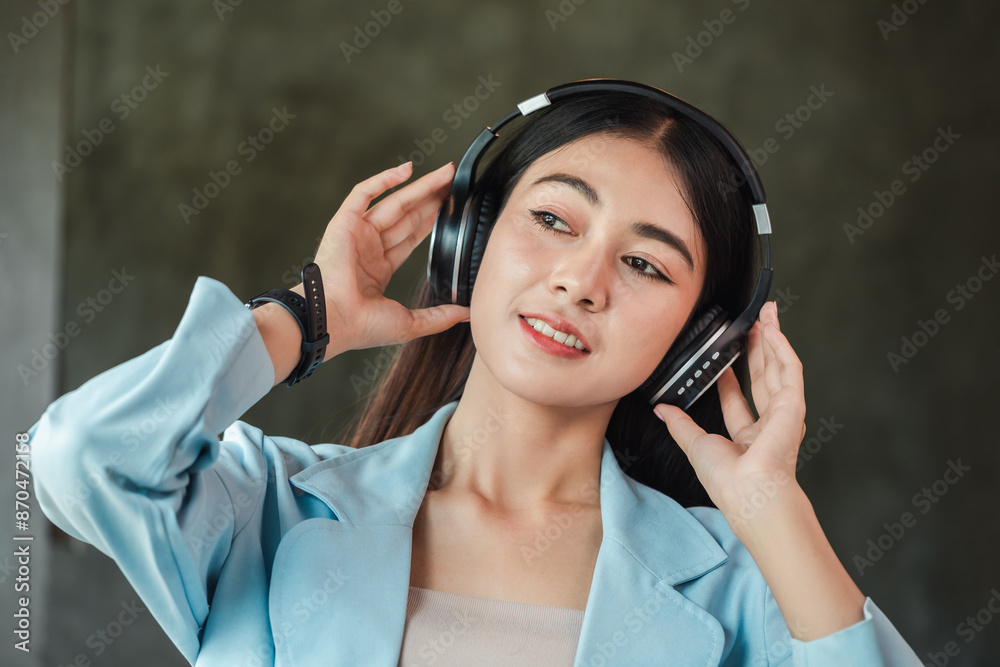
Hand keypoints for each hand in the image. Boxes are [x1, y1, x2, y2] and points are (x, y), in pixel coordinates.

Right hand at [306, 161, 469, 352]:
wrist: (336, 320)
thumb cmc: (362, 327)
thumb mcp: (410, 324)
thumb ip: (439, 316)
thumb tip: (467, 314)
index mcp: (378, 270)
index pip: (410, 237)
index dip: (431, 221)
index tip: (451, 208)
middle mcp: (368, 248)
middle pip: (406, 215)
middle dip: (431, 198)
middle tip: (453, 182)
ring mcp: (357, 234)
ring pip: (394, 202)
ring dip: (420, 186)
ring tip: (446, 173)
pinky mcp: (345, 223)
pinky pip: (364, 193)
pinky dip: (384, 180)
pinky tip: (408, 170)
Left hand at [654, 301, 806, 524]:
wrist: (751, 495)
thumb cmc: (729, 482)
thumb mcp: (695, 445)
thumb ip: (680, 425)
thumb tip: (661, 409)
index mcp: (749, 438)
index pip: (740, 399)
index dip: (731, 377)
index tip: (723, 359)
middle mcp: (770, 424)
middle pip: (763, 376)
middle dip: (757, 349)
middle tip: (752, 323)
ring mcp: (784, 414)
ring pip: (779, 367)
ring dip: (773, 339)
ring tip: (767, 314)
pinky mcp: (794, 405)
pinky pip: (790, 369)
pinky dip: (781, 346)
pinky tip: (773, 328)